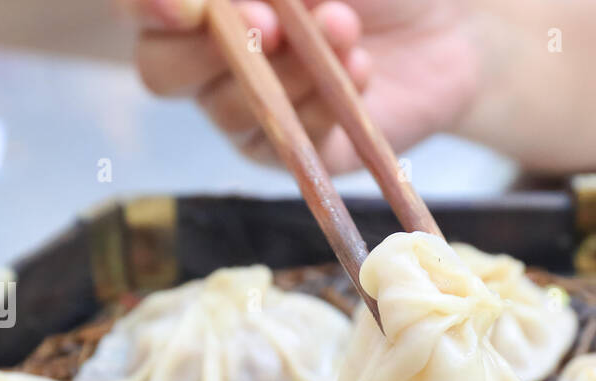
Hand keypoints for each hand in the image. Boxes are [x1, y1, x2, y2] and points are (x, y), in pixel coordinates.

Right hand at [127, 0, 482, 172]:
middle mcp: (212, 53)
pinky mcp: (293, 150)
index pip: (141, 6)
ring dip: (288, 65)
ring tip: (346, 30)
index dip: (147, 5)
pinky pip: (282, 140)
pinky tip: (362, 67)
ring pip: (224, 107)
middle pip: (158, 70)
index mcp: (210, 1)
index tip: (190, 5)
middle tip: (271, 23)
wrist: (453, 26)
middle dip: (211, 47)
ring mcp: (249, 106)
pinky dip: (322, 99)